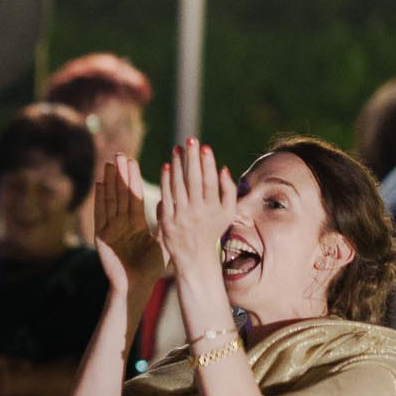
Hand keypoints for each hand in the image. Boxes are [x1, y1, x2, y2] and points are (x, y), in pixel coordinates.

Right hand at [94, 154, 161, 288]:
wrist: (135, 286)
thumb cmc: (149, 269)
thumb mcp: (161, 244)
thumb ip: (163, 225)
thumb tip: (169, 204)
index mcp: (135, 224)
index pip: (134, 196)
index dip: (133, 179)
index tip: (132, 161)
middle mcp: (122, 223)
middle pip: (121, 193)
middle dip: (121, 174)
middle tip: (120, 154)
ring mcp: (110, 228)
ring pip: (111, 200)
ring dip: (110, 182)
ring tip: (110, 163)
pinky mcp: (102, 235)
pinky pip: (101, 213)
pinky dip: (100, 199)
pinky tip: (100, 184)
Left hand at [156, 140, 235, 286]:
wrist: (194, 257)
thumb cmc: (212, 230)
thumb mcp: (227, 213)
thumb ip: (229, 191)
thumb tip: (223, 168)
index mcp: (215, 209)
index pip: (210, 182)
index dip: (208, 164)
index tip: (206, 146)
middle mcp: (198, 212)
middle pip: (194, 180)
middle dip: (192, 158)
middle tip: (191, 139)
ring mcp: (181, 216)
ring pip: (179, 186)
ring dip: (178, 165)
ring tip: (178, 148)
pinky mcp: (167, 220)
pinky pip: (166, 196)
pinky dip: (166, 181)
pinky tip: (167, 166)